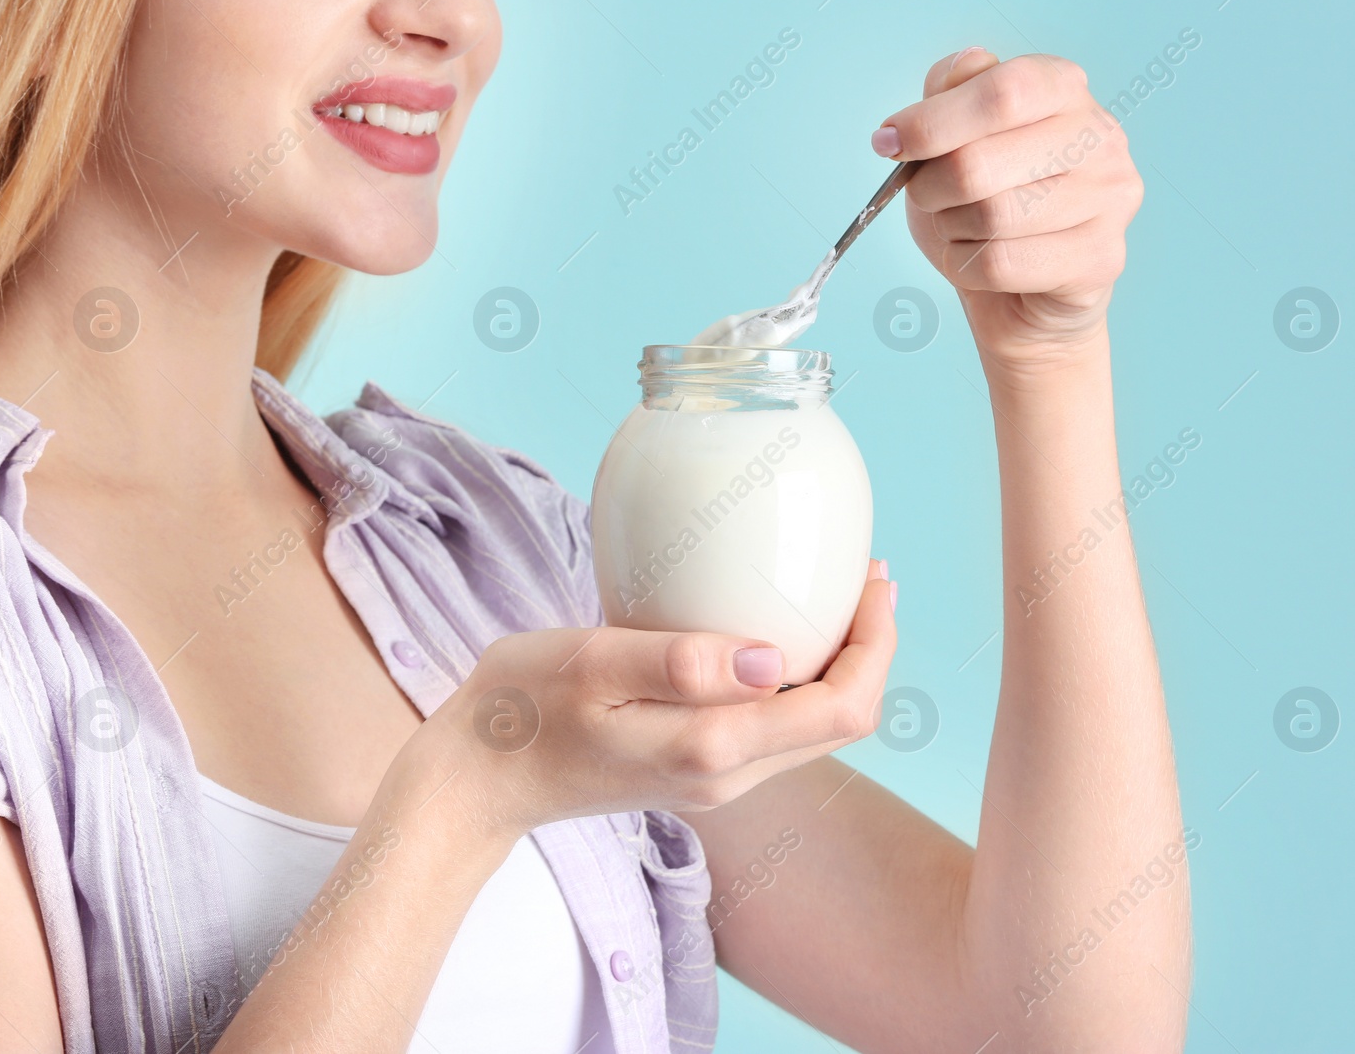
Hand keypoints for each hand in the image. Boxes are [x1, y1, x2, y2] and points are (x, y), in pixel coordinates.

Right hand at [416, 560, 896, 834]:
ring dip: (838, 663)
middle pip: (842, 722)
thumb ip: (682, 663)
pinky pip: (774, 727)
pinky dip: (798, 679)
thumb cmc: (522, 709)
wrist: (477, 780)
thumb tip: (773, 659)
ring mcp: (713, 779)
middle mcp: (727, 776)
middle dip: (870, 649)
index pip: (841, 708)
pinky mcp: (695, 769)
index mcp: (712, 749)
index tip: (875, 580)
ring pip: (812, 728)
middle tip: (868, 574)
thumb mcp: (592, 664)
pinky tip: (776, 632)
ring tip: (837, 594)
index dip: (877, 644)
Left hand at [875, 49, 1143, 376]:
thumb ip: (949, 94)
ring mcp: (1110, 198)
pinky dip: (966, 267)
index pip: (1002, 91)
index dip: (934, 121)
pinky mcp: (1101, 258)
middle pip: (980, 161)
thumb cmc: (985, 206)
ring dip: (952, 228)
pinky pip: (1001, 263)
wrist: (1023, 296)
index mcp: (1064, 88)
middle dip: (931, 187)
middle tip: (926, 196)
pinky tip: (978, 261)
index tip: (889, 143)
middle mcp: (1099, 137)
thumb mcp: (954, 139)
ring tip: (961, 228)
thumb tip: (949, 78)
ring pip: (990, 216)